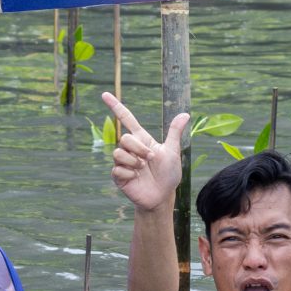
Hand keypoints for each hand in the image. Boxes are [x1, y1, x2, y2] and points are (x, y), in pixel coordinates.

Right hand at [105, 93, 186, 213]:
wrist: (162, 196)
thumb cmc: (168, 174)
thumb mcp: (173, 152)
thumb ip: (174, 132)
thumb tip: (185, 113)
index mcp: (142, 139)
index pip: (126, 118)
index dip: (116, 106)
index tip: (104, 94)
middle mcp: (130, 149)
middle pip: (124, 138)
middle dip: (138, 148)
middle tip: (149, 159)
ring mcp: (123, 162)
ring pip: (118, 153)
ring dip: (134, 162)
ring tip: (143, 170)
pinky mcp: (118, 176)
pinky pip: (117, 169)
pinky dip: (130, 174)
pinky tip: (136, 179)